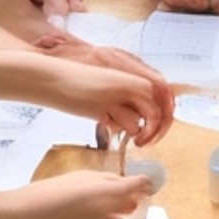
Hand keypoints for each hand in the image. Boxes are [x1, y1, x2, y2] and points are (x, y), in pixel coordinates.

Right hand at [0, 171, 153, 218]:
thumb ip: (109, 181)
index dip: (146, 184)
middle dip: (128, 202)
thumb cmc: (49, 193)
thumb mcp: (81, 176)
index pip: (142, 187)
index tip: (146, 183)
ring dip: (111, 217)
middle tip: (106, 198)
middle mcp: (112, 215)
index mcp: (109, 192)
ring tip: (82, 213)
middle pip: (134, 207)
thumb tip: (128, 186)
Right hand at [34, 34, 175, 142]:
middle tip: (149, 141)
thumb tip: (139, 119)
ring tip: (138, 142)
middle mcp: (130, 82)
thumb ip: (124, 100)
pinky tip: (120, 135)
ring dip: (147, 132)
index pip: (162, 95)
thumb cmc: (77, 88)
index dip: (165, 114)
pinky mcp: (108, 104)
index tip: (158, 130)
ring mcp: (120, 92)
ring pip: (150, 115)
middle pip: (161, 106)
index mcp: (131, 75)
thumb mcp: (106, 90)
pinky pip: (130, 122)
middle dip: (160, 127)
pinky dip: (129, 132)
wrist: (53, 78)